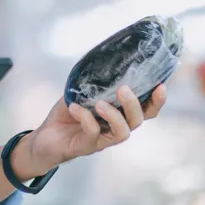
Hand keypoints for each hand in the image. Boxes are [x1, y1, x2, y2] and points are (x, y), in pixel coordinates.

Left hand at [10, 85, 166, 178]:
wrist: (44, 139)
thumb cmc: (67, 115)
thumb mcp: (81, 93)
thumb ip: (94, 81)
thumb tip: (104, 58)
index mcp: (120, 115)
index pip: (147, 110)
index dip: (157, 100)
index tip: (160, 85)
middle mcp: (115, 129)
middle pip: (139, 121)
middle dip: (134, 104)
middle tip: (123, 89)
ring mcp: (102, 140)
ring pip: (122, 132)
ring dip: (114, 116)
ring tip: (100, 103)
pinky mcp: (86, 147)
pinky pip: (92, 133)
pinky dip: (85, 118)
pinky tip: (74, 107)